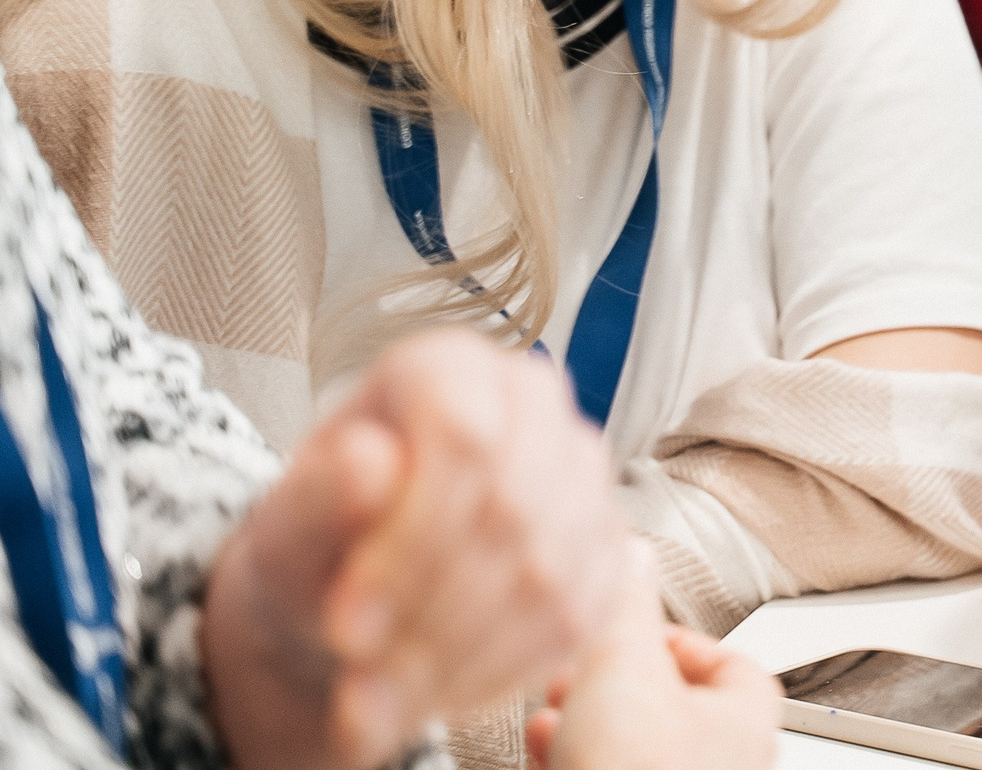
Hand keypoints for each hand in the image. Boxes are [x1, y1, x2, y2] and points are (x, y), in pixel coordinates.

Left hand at [202, 329, 625, 769]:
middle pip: (513, 510)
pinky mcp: (608, 546)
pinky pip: (574, 620)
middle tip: (357, 676)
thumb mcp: (285, 528)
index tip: (346, 626)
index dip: (411, 540)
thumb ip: (315, 496)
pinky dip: (499, 674)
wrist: (354, 599)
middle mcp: (533, 404)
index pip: (466, 437)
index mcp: (450, 369)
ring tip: (380, 700)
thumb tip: (368, 460)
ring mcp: (583, 475)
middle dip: (428, 613)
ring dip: (456, 656)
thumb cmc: (318, 546)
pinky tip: (436, 691)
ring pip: (548, 574)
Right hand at [527, 549, 778, 769]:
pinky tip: (542, 755)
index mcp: (746, 726)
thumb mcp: (621, 668)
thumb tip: (633, 554)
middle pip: (672, 711)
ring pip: (634, 755)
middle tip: (578, 671)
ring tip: (549, 712)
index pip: (733, 664)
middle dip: (613, 684)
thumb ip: (626, 606)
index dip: (676, 640)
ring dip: (586, 726)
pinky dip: (573, 765)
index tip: (631, 629)